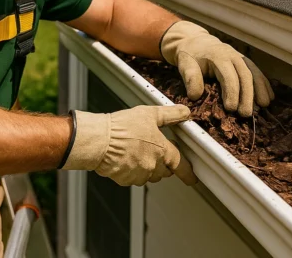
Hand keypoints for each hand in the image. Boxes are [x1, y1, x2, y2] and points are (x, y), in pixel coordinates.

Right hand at [61, 105, 196, 186]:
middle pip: (164, 170)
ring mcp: (139, 175)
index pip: (181, 165)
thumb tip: (185, 112)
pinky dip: (132, 169)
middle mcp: (153, 167)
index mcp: (163, 152)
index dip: (187, 172)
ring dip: (147, 166)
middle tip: (152, 149)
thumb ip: (170, 114)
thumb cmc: (122, 127)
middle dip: (162, 163)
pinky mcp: (125, 179)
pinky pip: (133, 177)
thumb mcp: (149, 114)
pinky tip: (124, 156)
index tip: (192, 178)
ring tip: (135, 150)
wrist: (99, 141)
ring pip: (149, 174)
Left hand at [161, 21, 273, 116]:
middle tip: (246, 114)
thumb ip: (190, 78)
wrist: (195, 42)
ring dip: (260, 90)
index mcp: (218, 56)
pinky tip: (269, 96)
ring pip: (254, 73)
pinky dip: (264, 84)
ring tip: (264, 106)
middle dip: (247, 96)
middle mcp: (232, 55)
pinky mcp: (244, 61)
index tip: (231, 109)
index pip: (229, 76)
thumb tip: (195, 96)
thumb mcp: (185, 65)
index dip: (232, 93)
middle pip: (245, 75)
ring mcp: (240, 57)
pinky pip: (257, 71)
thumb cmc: (190, 56)